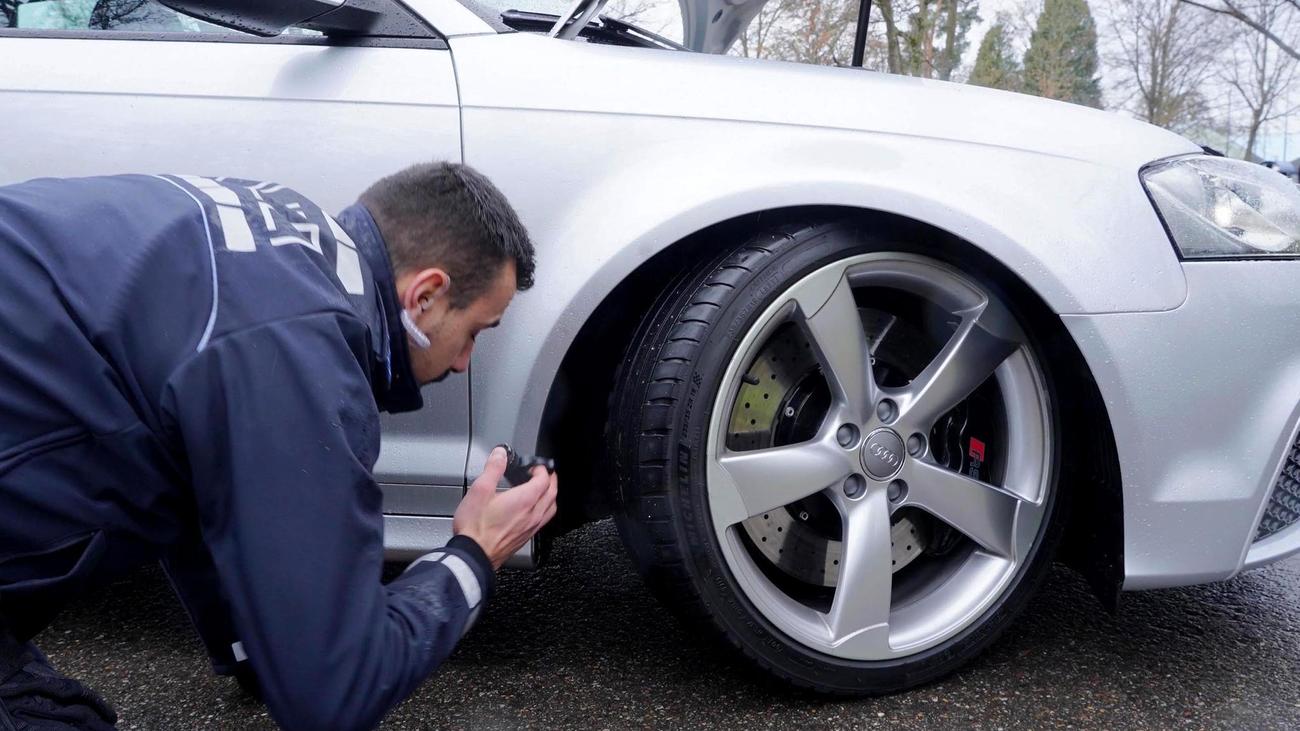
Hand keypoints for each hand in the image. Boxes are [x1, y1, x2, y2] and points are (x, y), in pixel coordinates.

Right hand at [452, 447, 557, 569]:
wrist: (474, 554)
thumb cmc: (475, 527)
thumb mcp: (480, 490)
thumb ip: (493, 469)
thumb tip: (500, 454)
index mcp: (524, 500)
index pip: (544, 479)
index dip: (542, 469)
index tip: (534, 465)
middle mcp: (532, 514)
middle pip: (552, 493)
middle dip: (550, 480)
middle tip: (545, 473)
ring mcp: (531, 528)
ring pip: (551, 508)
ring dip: (550, 495)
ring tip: (545, 489)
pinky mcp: (526, 538)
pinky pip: (544, 520)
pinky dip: (545, 510)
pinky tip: (535, 511)